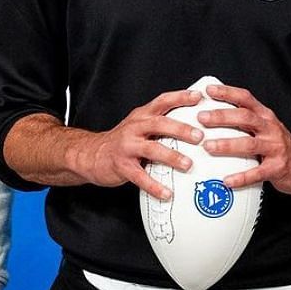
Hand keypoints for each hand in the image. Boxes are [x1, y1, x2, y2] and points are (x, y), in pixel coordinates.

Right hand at [66, 89, 203, 200]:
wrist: (90, 154)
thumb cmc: (123, 140)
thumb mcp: (140, 125)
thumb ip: (162, 122)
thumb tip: (196, 122)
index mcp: (142, 116)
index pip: (162, 101)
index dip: (180, 97)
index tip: (198, 96)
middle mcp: (134, 128)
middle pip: (159, 124)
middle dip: (180, 129)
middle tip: (199, 136)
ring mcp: (127, 147)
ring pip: (151, 149)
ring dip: (171, 156)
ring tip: (187, 164)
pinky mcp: (121, 166)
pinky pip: (140, 176)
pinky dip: (154, 186)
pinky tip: (166, 193)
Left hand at [197, 83, 290, 193]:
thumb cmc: (278, 146)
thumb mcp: (265, 127)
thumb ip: (244, 121)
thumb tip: (211, 115)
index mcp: (265, 116)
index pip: (246, 98)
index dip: (227, 92)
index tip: (208, 90)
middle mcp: (271, 129)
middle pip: (246, 118)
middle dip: (222, 116)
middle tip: (201, 118)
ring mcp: (275, 148)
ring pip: (249, 144)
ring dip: (227, 144)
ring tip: (208, 147)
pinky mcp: (277, 168)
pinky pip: (257, 173)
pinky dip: (241, 177)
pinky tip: (226, 181)